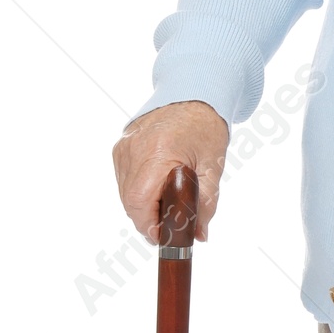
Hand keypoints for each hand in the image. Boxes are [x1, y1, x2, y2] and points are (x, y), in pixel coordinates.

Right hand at [113, 101, 229, 241]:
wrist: (193, 95)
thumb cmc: (206, 129)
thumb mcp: (213, 167)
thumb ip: (206, 203)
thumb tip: (199, 235)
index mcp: (158, 152)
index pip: (139, 200)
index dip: (149, 225)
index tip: (164, 237)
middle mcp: (133, 149)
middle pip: (130, 200)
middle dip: (148, 220)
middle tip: (168, 229)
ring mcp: (123, 147)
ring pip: (125, 193)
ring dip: (143, 207)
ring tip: (166, 207)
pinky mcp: (120, 147)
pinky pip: (124, 180)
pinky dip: (139, 191)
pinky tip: (157, 189)